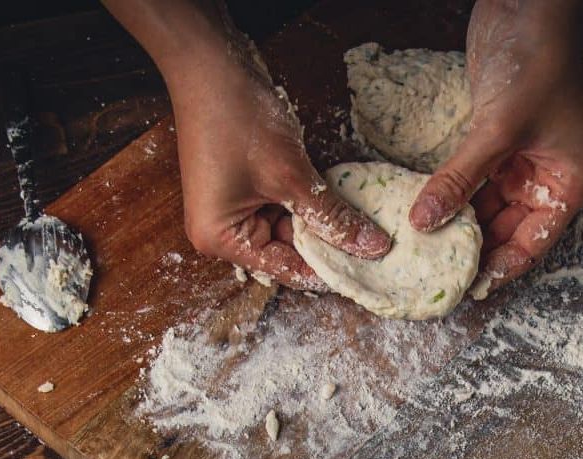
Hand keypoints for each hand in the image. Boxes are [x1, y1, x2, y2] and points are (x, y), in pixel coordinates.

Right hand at [104, 0, 390, 289]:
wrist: (210, 62)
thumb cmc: (238, 119)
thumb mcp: (291, 176)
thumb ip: (331, 217)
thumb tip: (372, 247)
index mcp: (221, 240)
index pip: (285, 270)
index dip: (327, 271)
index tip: (367, 272)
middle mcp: (223, 233)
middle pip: (286, 252)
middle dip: (325, 246)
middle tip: (372, 249)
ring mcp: (233, 209)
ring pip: (289, 228)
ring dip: (320, 222)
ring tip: (363, 226)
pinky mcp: (245, 188)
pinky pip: (283, 206)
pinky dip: (309, 203)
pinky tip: (340, 201)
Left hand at [409, 0, 582, 295]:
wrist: (527, 6)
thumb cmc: (535, 64)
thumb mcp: (497, 130)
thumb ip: (460, 178)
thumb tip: (423, 221)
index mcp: (567, 184)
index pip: (533, 244)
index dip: (501, 269)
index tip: (467, 289)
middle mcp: (545, 180)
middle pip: (507, 233)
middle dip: (474, 252)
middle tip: (437, 276)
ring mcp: (519, 165)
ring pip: (485, 212)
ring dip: (458, 228)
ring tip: (425, 253)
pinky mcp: (495, 148)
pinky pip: (471, 187)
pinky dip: (451, 200)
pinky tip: (425, 217)